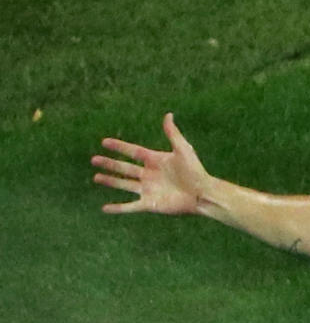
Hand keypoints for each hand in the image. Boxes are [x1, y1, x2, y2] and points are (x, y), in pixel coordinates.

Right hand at [92, 113, 210, 214]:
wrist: (202, 193)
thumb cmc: (195, 171)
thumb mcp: (183, 149)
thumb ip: (173, 133)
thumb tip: (168, 114)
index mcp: (155, 160)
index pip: (133, 152)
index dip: (119, 147)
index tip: (104, 142)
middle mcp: (149, 175)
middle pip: (124, 168)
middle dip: (109, 164)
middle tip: (93, 159)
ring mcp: (148, 189)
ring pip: (124, 185)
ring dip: (110, 182)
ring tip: (96, 177)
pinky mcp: (149, 204)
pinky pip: (130, 207)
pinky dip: (117, 208)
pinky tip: (104, 208)